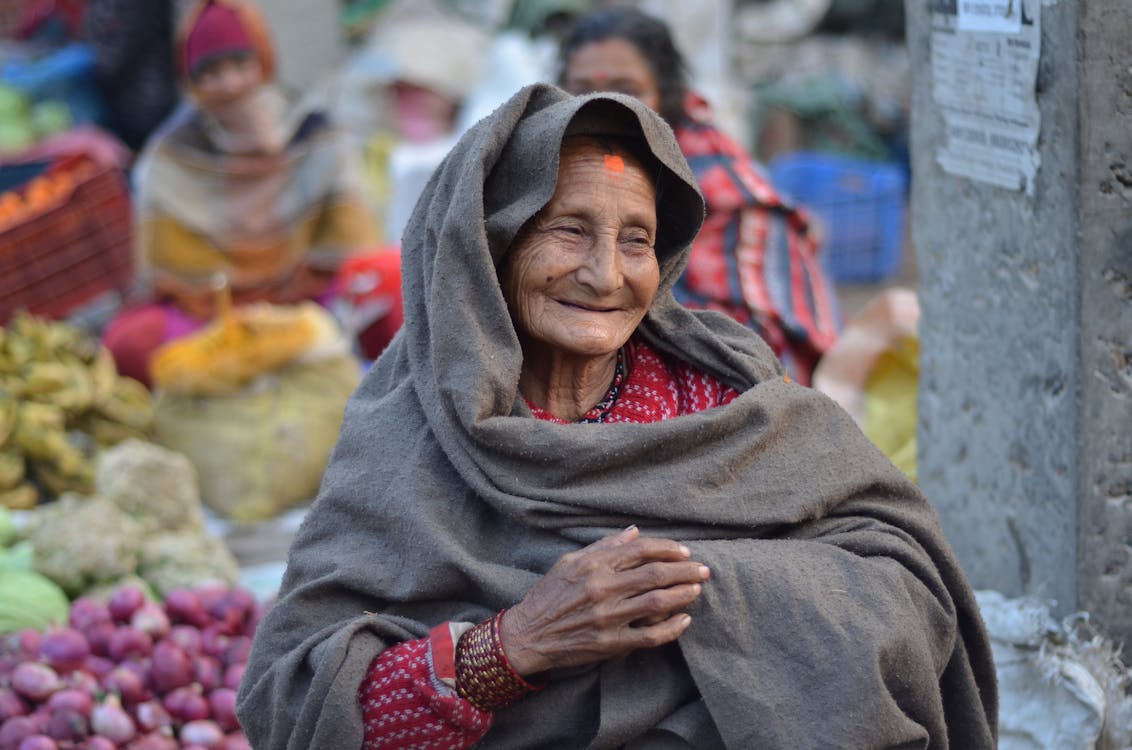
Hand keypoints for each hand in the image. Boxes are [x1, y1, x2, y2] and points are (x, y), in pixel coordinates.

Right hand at [499, 526, 709, 675]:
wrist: (529, 634)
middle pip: (655, 575)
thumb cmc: (549, 595)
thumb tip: (634, 532)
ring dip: (683, 594)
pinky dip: (672, 628)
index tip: (685, 551)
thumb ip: (603, 546)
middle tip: (704, 569)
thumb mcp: (569, 562)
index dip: (668, 549)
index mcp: (593, 564)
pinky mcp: (611, 643)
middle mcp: (602, 588)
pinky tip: (684, 620)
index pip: (641, 550)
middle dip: (685, 570)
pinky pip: (650, 636)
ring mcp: (608, 617)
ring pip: (658, 602)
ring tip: (697, 589)